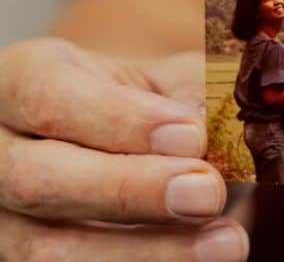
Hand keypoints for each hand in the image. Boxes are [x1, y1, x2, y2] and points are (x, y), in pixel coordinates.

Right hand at [0, 38, 248, 260]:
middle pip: (39, 181)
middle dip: (131, 191)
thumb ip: (185, 97)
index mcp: (22, 81)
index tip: (192, 135)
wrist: (104, 135)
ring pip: (47, 251)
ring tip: (225, 243)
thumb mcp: (155, 78)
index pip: (52, 100)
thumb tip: (223, 136)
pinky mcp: (20, 259)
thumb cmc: (134, 100)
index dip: (121, 122)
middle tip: (209, 194)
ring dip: (145, 253)